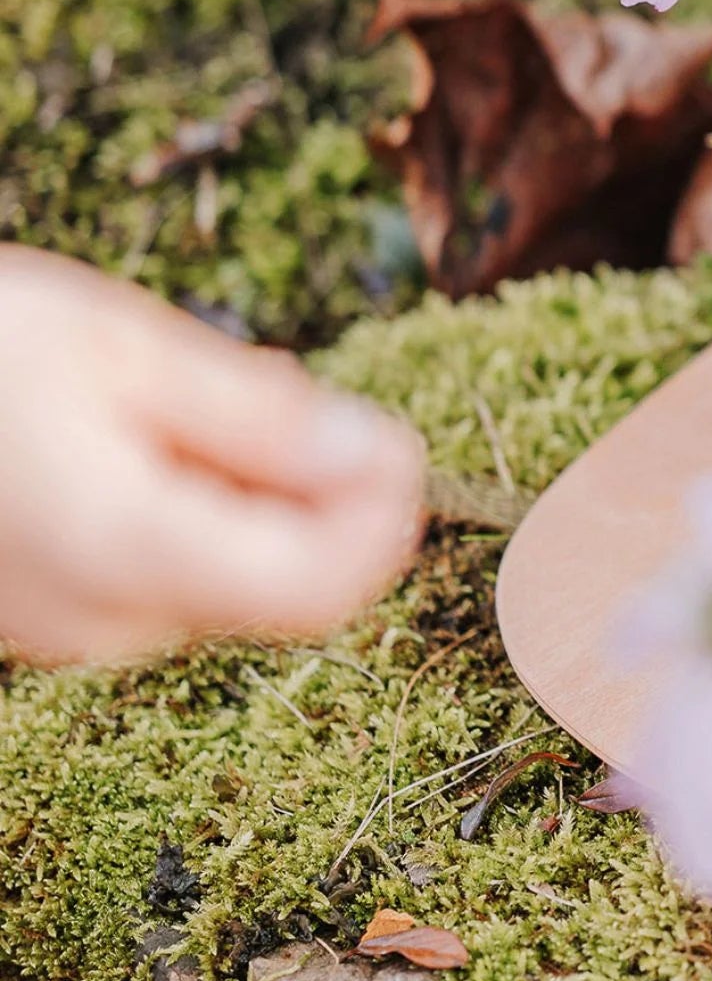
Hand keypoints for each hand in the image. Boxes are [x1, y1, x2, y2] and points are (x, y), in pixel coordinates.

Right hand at [0, 249, 424, 664]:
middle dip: (321, 495)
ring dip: (259, 496)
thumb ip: (255, 417)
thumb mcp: (122, 350)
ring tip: (197, 402)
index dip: (382, 519)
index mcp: (125, 550)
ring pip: (232, 577)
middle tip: (284, 399)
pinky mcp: (51, 616)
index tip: (391, 443)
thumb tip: (374, 457)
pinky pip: (170, 572)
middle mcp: (100, 621)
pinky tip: (154, 435)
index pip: (320, 588)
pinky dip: (200, 509)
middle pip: (285, 584)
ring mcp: (69, 630)